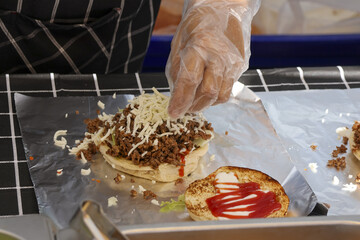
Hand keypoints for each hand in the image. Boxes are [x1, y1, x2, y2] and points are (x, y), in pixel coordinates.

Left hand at [166, 0, 259, 117]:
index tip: (173, 113)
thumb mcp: (179, 43)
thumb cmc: (197, 24)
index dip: (180, 101)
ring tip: (194, 103)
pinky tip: (206, 91)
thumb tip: (176, 95)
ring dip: (205, 104)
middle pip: (208, 92)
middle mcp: (219, 56)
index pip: (190, 81)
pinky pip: (228, 89)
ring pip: (220, 96)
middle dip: (193, 107)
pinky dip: (215, 97)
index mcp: (200, 47)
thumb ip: (177, 69)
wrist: (225, 8)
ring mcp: (233, 62)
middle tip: (183, 109)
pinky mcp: (241, 66)